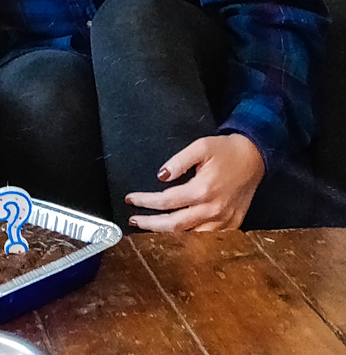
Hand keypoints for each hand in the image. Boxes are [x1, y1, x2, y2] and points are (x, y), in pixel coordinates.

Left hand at [125, 133, 265, 231]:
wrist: (255, 157)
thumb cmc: (226, 150)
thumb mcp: (200, 146)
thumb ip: (179, 161)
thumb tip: (161, 176)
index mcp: (203, 190)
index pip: (166, 201)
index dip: (146, 201)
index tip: (131, 200)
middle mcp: (213, 210)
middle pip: (174, 225)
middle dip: (150, 224)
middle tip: (133, 220)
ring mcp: (224, 221)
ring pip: (190, 237)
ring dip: (168, 236)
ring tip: (150, 230)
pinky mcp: (232, 225)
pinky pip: (208, 240)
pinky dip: (190, 240)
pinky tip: (177, 236)